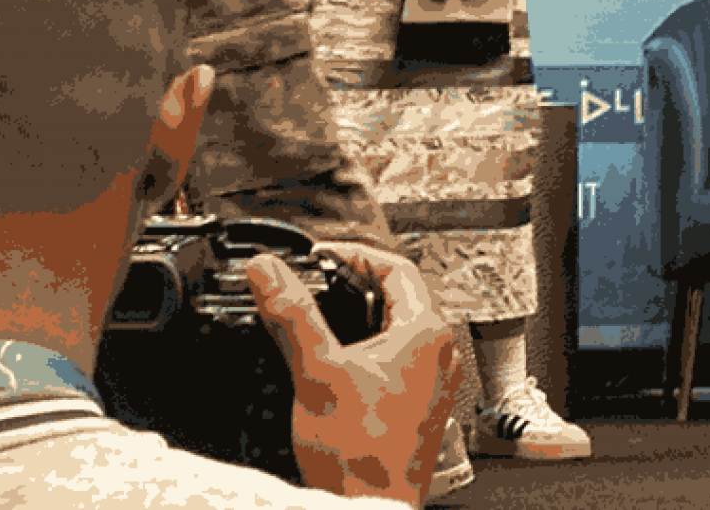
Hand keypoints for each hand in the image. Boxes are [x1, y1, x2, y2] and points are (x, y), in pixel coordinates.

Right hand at [248, 241, 461, 506]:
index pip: (395, 267)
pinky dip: (367, 350)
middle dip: (354, 284)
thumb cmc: (360, 454)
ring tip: (321, 318)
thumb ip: (292, 315)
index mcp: (427, 333)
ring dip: (360, 317)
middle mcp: (440, 353)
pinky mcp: (420, 406)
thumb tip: (270, 271)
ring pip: (398, 329)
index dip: (353, 254)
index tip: (320, 256)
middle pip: (399, 295)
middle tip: (316, 282)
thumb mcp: (317, 371)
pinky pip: (397, 360)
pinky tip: (337, 364)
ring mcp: (434, 382)